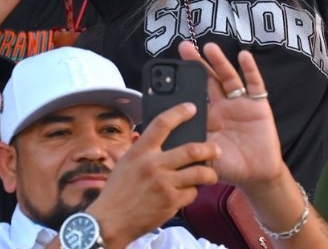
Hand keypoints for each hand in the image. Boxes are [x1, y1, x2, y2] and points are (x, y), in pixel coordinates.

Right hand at [86, 102, 218, 246]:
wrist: (111, 220)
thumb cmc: (117, 191)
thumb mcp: (125, 163)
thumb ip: (142, 150)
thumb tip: (152, 137)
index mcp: (140, 151)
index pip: (162, 124)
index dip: (179, 113)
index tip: (191, 108)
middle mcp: (153, 165)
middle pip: (191, 149)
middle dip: (209, 149)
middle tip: (215, 149)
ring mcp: (164, 184)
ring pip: (199, 173)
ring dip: (209, 173)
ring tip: (209, 174)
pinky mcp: (171, 202)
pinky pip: (192, 193)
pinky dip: (193, 192)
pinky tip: (187, 192)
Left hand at [178, 42, 284, 189]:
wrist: (255, 175)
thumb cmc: (228, 165)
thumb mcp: (202, 155)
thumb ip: (188, 145)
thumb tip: (164, 140)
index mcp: (205, 116)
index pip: (192, 94)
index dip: (182, 83)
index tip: (167, 71)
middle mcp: (221, 105)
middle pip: (207, 79)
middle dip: (196, 63)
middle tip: (184, 47)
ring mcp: (239, 103)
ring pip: (228, 77)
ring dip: (219, 61)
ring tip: (210, 47)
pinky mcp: (257, 105)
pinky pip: (254, 85)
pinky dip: (250, 70)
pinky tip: (244, 56)